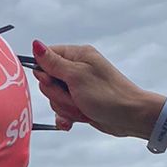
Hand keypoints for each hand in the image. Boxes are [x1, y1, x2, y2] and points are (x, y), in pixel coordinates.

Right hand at [30, 41, 158, 138]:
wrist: (130, 117)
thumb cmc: (108, 94)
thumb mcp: (76, 76)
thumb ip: (53, 62)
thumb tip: (36, 45)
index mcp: (78, 55)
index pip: (46, 57)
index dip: (44, 72)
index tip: (55, 81)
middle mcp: (77, 69)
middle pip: (48, 80)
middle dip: (57, 94)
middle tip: (74, 97)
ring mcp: (79, 87)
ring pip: (54, 98)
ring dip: (65, 107)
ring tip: (81, 108)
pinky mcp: (81, 103)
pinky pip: (62, 110)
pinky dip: (66, 117)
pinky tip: (74, 121)